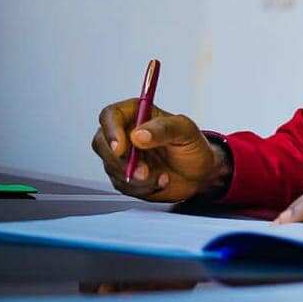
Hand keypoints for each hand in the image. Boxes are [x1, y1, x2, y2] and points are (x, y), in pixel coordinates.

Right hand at [91, 99, 229, 202]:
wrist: (200, 173)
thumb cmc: (192, 146)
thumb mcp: (186, 131)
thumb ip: (164, 129)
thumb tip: (138, 135)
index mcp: (137, 114)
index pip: (110, 116)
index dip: (110, 130)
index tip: (120, 147)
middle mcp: (125, 133)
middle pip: (102, 143)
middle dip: (121, 161)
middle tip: (144, 171)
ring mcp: (122, 156)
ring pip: (111, 167)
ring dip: (136, 178)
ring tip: (163, 176)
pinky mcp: (124, 176)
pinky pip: (122, 184)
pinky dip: (142, 187)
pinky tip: (160, 181)